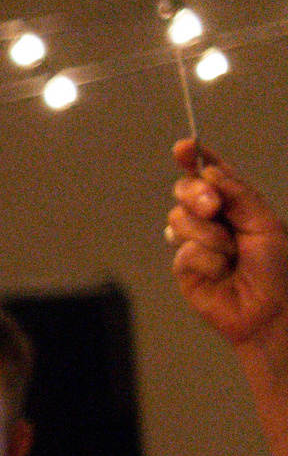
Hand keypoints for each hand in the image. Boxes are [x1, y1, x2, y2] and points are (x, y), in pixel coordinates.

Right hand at [171, 142, 287, 356]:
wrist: (270, 308)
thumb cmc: (277, 266)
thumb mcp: (264, 221)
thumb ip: (238, 194)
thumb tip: (209, 171)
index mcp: (234, 204)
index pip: (210, 174)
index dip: (195, 159)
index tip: (184, 147)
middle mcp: (210, 220)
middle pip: (184, 191)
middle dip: (196, 194)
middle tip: (214, 207)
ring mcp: (194, 243)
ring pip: (179, 220)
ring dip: (209, 235)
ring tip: (231, 254)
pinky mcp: (183, 268)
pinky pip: (183, 252)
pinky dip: (207, 260)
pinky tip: (221, 272)